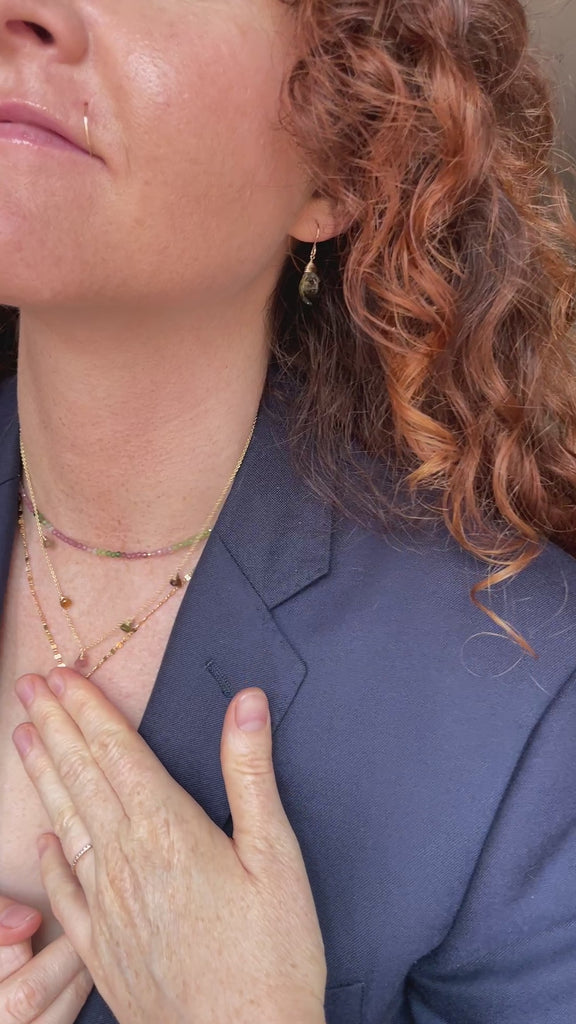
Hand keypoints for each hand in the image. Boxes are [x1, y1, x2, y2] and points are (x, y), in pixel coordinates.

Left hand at [12, 669, 326, 1023]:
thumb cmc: (273, 953)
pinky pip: (65, 892)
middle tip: (30, 687)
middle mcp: (126, 861)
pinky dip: (49, 858)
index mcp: (168, 830)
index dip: (89, 710)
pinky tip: (41, 839)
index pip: (117, 752)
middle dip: (56, 726)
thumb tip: (246, 703)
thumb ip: (251, 774)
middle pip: (83, 778)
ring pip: (65, 823)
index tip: (64, 676)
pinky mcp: (102, 949)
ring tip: (22, 737)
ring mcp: (107, 906)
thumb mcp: (277, 855)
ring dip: (42, 775)